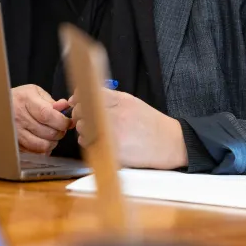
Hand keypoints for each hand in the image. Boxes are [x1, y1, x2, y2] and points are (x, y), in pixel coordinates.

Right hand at [11, 85, 71, 154]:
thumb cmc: (21, 99)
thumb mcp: (35, 93)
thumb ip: (51, 101)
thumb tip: (65, 106)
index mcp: (25, 100)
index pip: (47, 115)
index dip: (62, 121)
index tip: (67, 122)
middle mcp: (18, 117)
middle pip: (47, 132)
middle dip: (60, 132)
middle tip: (60, 128)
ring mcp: (15, 132)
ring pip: (41, 145)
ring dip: (52, 143)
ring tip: (52, 136)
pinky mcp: (14, 144)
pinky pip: (34, 153)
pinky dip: (43, 150)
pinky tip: (43, 141)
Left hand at [70, 88, 186, 169]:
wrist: (169, 143)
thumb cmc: (149, 123)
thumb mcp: (132, 102)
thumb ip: (109, 98)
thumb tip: (84, 96)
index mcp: (120, 101)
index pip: (87, 94)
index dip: (79, 97)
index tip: (77, 100)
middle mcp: (115, 117)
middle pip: (81, 111)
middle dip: (79, 113)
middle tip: (85, 117)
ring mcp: (112, 135)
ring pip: (83, 128)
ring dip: (84, 128)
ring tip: (97, 130)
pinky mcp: (112, 151)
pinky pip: (88, 144)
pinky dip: (89, 141)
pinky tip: (100, 140)